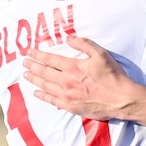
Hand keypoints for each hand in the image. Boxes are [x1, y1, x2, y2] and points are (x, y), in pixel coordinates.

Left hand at [23, 36, 137, 120]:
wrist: (121, 99)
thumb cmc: (112, 76)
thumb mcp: (100, 54)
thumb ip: (83, 44)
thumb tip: (68, 38)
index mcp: (73, 67)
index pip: (50, 60)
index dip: (38, 55)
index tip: (29, 52)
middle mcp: (66, 81)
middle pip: (44, 73)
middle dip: (32, 67)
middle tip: (24, 63)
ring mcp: (67, 95)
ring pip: (45, 86)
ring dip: (34, 80)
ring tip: (26, 75)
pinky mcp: (71, 107)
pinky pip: (52, 101)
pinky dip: (42, 96)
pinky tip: (36, 93)